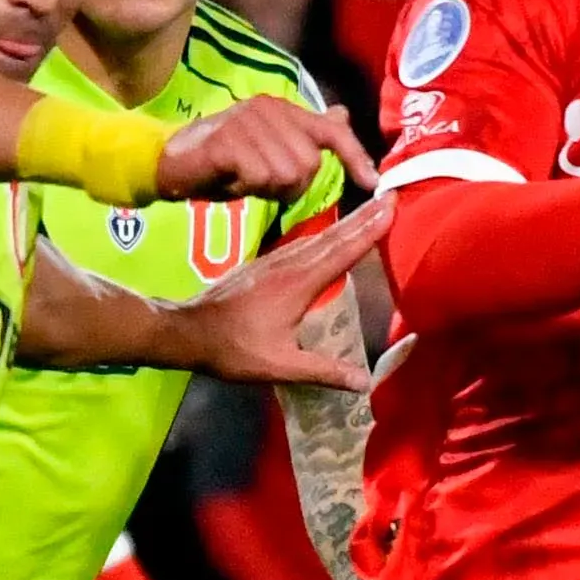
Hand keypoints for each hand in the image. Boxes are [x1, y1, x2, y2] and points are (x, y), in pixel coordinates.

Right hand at [154, 96, 380, 205]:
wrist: (168, 161)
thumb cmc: (221, 159)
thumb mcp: (270, 148)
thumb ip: (306, 134)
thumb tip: (343, 116)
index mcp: (284, 109)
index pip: (333, 133)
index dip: (356, 158)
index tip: (374, 184)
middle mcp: (270, 109)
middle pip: (310, 165)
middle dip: (291, 186)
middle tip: (261, 183)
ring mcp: (248, 123)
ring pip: (287, 174)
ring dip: (267, 189)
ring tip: (243, 179)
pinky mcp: (229, 141)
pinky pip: (260, 177)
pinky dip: (247, 188)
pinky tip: (230, 179)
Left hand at [166, 196, 392, 387]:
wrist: (187, 330)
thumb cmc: (233, 348)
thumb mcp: (280, 366)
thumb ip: (323, 372)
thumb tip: (365, 383)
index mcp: (299, 282)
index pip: (343, 250)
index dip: (369, 229)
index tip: (392, 205)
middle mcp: (290, 263)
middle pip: (334, 236)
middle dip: (365, 217)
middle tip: (391, 197)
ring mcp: (276, 261)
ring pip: (319, 237)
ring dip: (347, 224)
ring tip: (372, 212)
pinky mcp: (266, 264)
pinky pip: (304, 244)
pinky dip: (326, 236)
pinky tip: (331, 237)